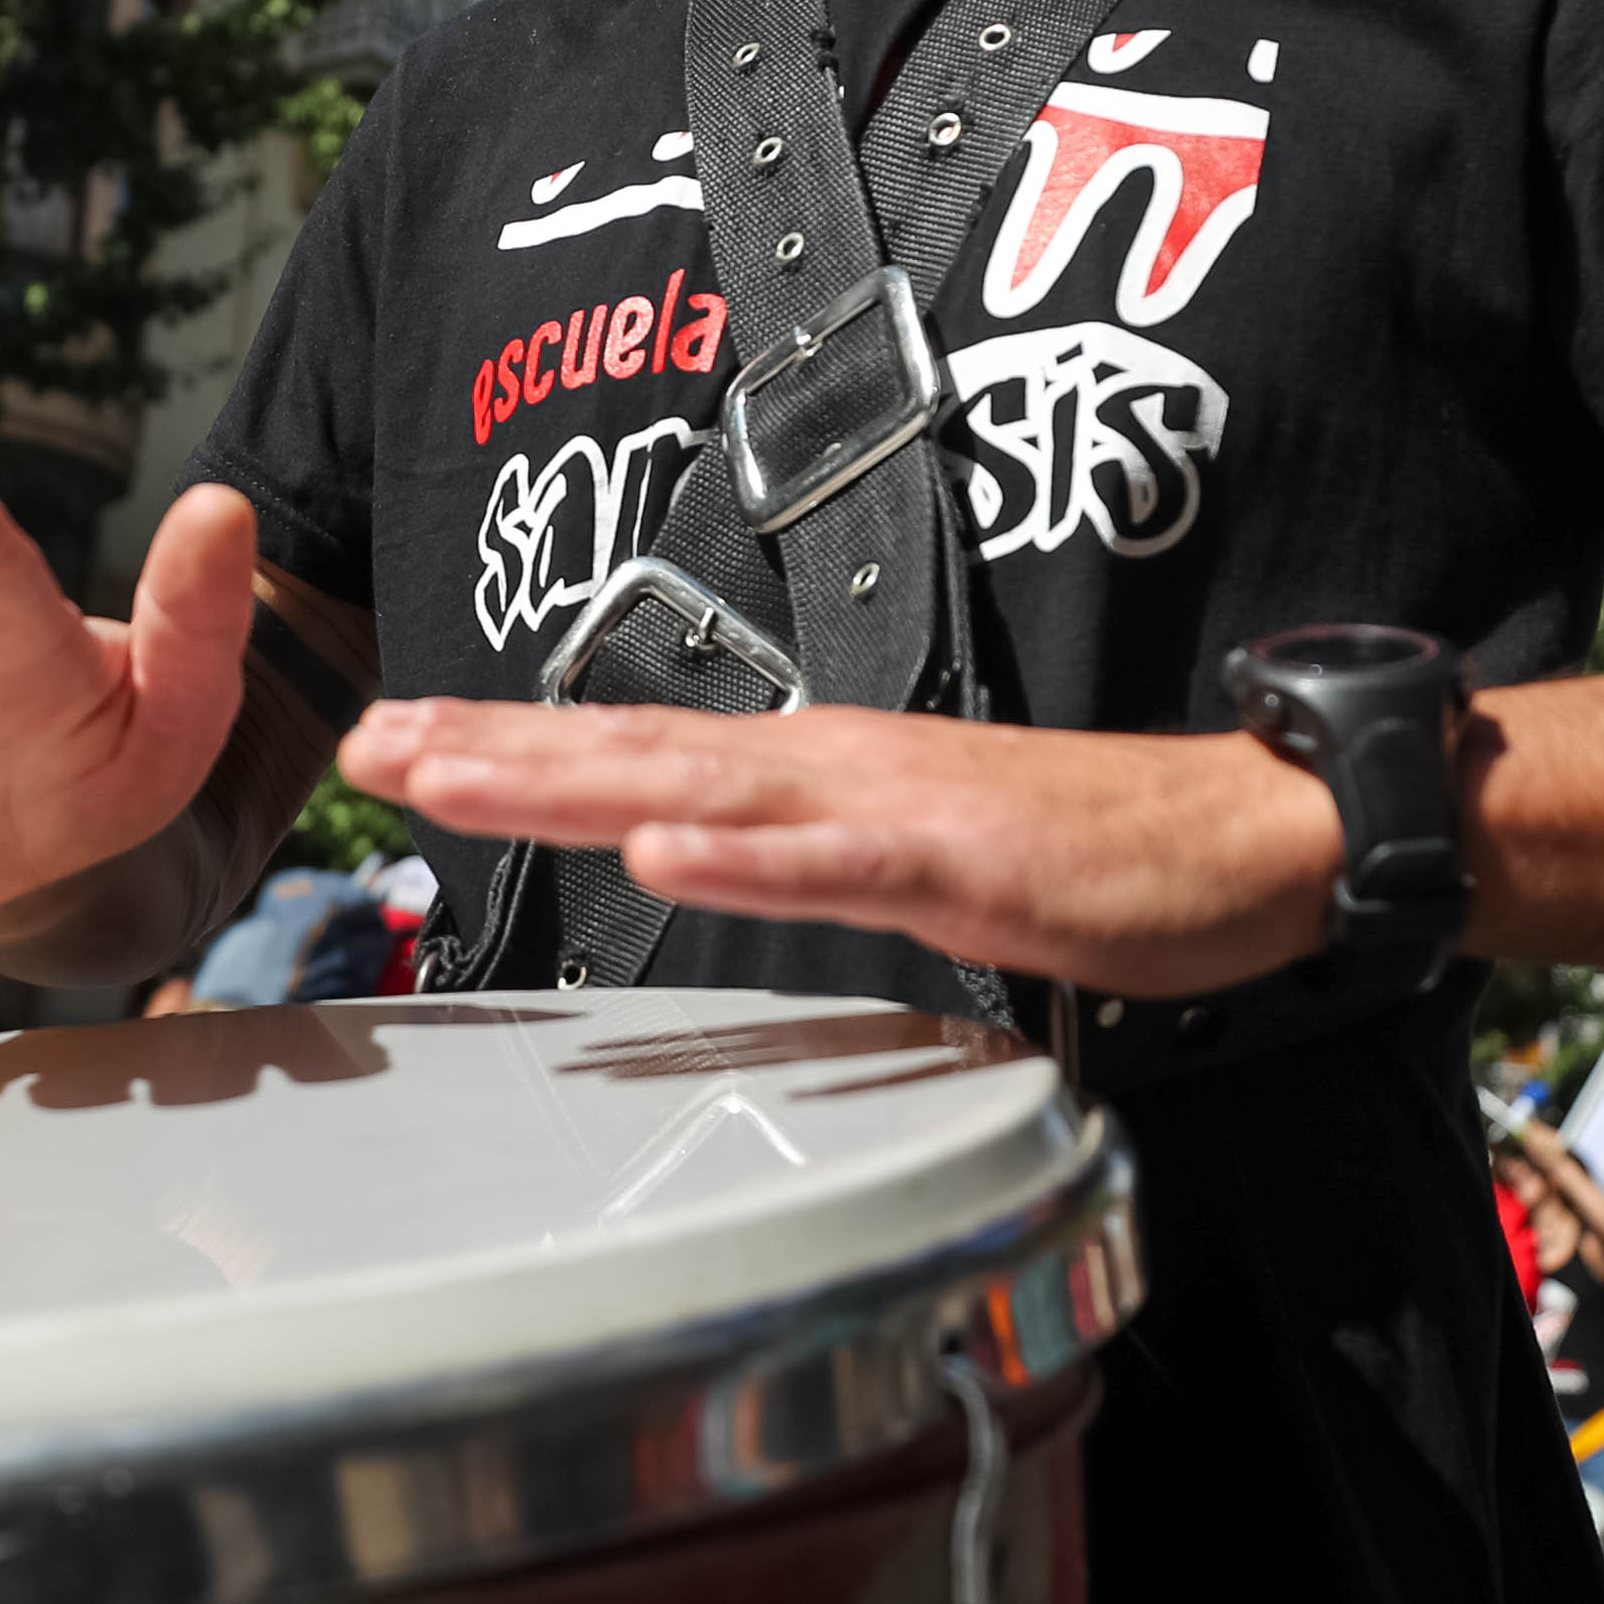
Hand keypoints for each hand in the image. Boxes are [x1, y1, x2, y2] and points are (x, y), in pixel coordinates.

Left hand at [334, 700, 1341, 999]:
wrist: (1241, 834)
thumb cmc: (1084, 851)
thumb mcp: (911, 854)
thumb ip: (804, 854)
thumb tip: (701, 864)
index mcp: (812, 770)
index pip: (631, 752)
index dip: (505, 744)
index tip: (388, 738)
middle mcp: (829, 767)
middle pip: (630, 756)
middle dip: (488, 752)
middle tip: (363, 744)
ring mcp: (891, 807)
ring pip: (701, 792)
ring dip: (568, 785)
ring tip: (450, 782)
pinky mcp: (962, 864)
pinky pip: (835, 865)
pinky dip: (742, 861)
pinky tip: (658, 858)